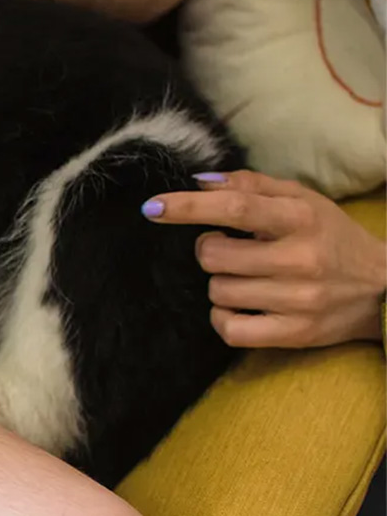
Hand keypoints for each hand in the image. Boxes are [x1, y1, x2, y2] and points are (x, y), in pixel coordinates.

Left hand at [142, 170, 385, 347]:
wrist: (383, 288)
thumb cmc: (331, 237)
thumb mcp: (302, 200)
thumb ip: (251, 186)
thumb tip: (199, 181)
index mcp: (300, 218)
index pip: (235, 207)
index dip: (187, 206)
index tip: (152, 207)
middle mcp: (300, 258)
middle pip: (214, 255)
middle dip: (210, 250)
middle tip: (233, 248)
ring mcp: (298, 300)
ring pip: (218, 292)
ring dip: (221, 283)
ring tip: (247, 276)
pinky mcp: (295, 334)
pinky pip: (230, 329)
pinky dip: (222, 318)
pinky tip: (237, 306)